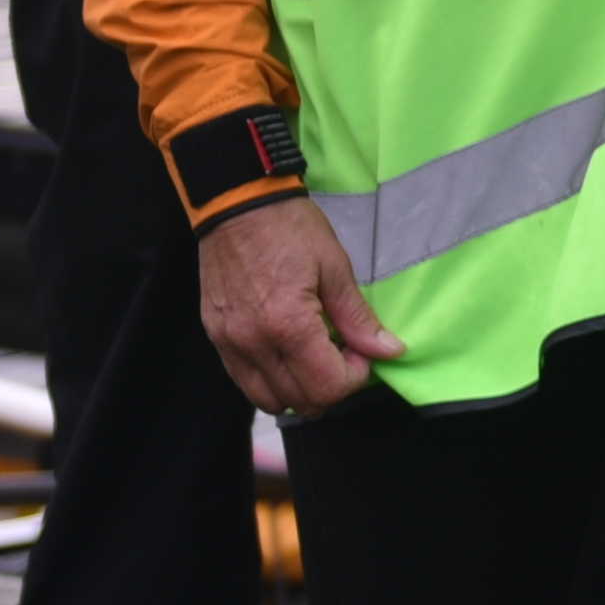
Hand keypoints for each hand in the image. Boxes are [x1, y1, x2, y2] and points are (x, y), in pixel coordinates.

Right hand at [193, 195, 398, 416]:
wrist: (236, 203)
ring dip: (301, 389)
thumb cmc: (289, 228)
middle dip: (332, 385)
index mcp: (288, 325)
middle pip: (301, 401)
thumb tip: (388, 351)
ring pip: (269, 400)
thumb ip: (358, 318)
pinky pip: (244, 381)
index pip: (328, 387)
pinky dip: (271, 380)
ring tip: (315, 355)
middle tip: (344, 353)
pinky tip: (288, 354)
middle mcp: (253, 343)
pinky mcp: (216, 337)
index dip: (355, 377)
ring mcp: (229, 343)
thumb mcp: (335, 267)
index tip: (364, 351)